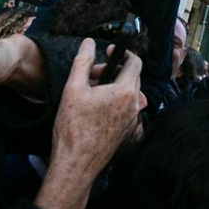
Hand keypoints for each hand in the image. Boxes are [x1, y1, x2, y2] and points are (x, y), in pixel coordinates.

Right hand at [35, 39, 144, 208]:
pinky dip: (115, 101)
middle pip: (132, 77)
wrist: (76, 164)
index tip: (108, 52)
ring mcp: (133, 119)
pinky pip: (126, 108)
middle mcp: (134, 105)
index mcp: (125, 92)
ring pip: (129, 93)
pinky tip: (95, 108)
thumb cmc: (74, 128)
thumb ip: (82, 62)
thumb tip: (88, 43)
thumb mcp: (73, 89)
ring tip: (91, 92)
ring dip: (113, 86)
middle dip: (113, 70)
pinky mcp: (128, 131)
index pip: (135, 62)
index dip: (122, 53)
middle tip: (92, 74)